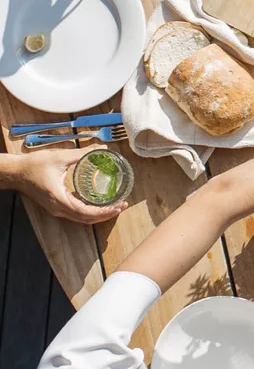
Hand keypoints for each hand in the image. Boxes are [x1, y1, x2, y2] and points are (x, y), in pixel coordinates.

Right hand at [6, 149, 126, 223]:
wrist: (16, 172)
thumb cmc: (34, 165)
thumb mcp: (61, 157)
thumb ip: (83, 153)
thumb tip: (102, 149)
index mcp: (59, 199)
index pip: (85, 212)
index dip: (103, 212)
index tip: (118, 207)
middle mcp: (58, 208)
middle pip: (85, 219)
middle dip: (105, 215)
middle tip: (122, 206)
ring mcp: (56, 209)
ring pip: (81, 218)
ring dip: (98, 215)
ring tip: (114, 207)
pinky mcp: (56, 206)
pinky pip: (75, 213)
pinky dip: (89, 212)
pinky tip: (100, 205)